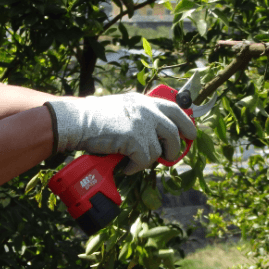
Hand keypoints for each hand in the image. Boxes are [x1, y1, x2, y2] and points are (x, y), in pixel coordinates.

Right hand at [45, 92, 197, 174]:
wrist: (77, 120)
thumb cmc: (94, 118)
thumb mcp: (123, 108)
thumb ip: (139, 116)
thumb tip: (154, 137)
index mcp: (145, 101)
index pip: (175, 109)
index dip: (186, 123)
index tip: (191, 135)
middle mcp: (147, 110)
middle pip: (174, 132)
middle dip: (174, 149)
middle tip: (169, 158)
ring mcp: (142, 124)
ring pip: (159, 151)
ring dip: (148, 161)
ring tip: (134, 163)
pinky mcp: (135, 139)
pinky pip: (144, 161)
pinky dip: (135, 167)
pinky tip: (125, 166)